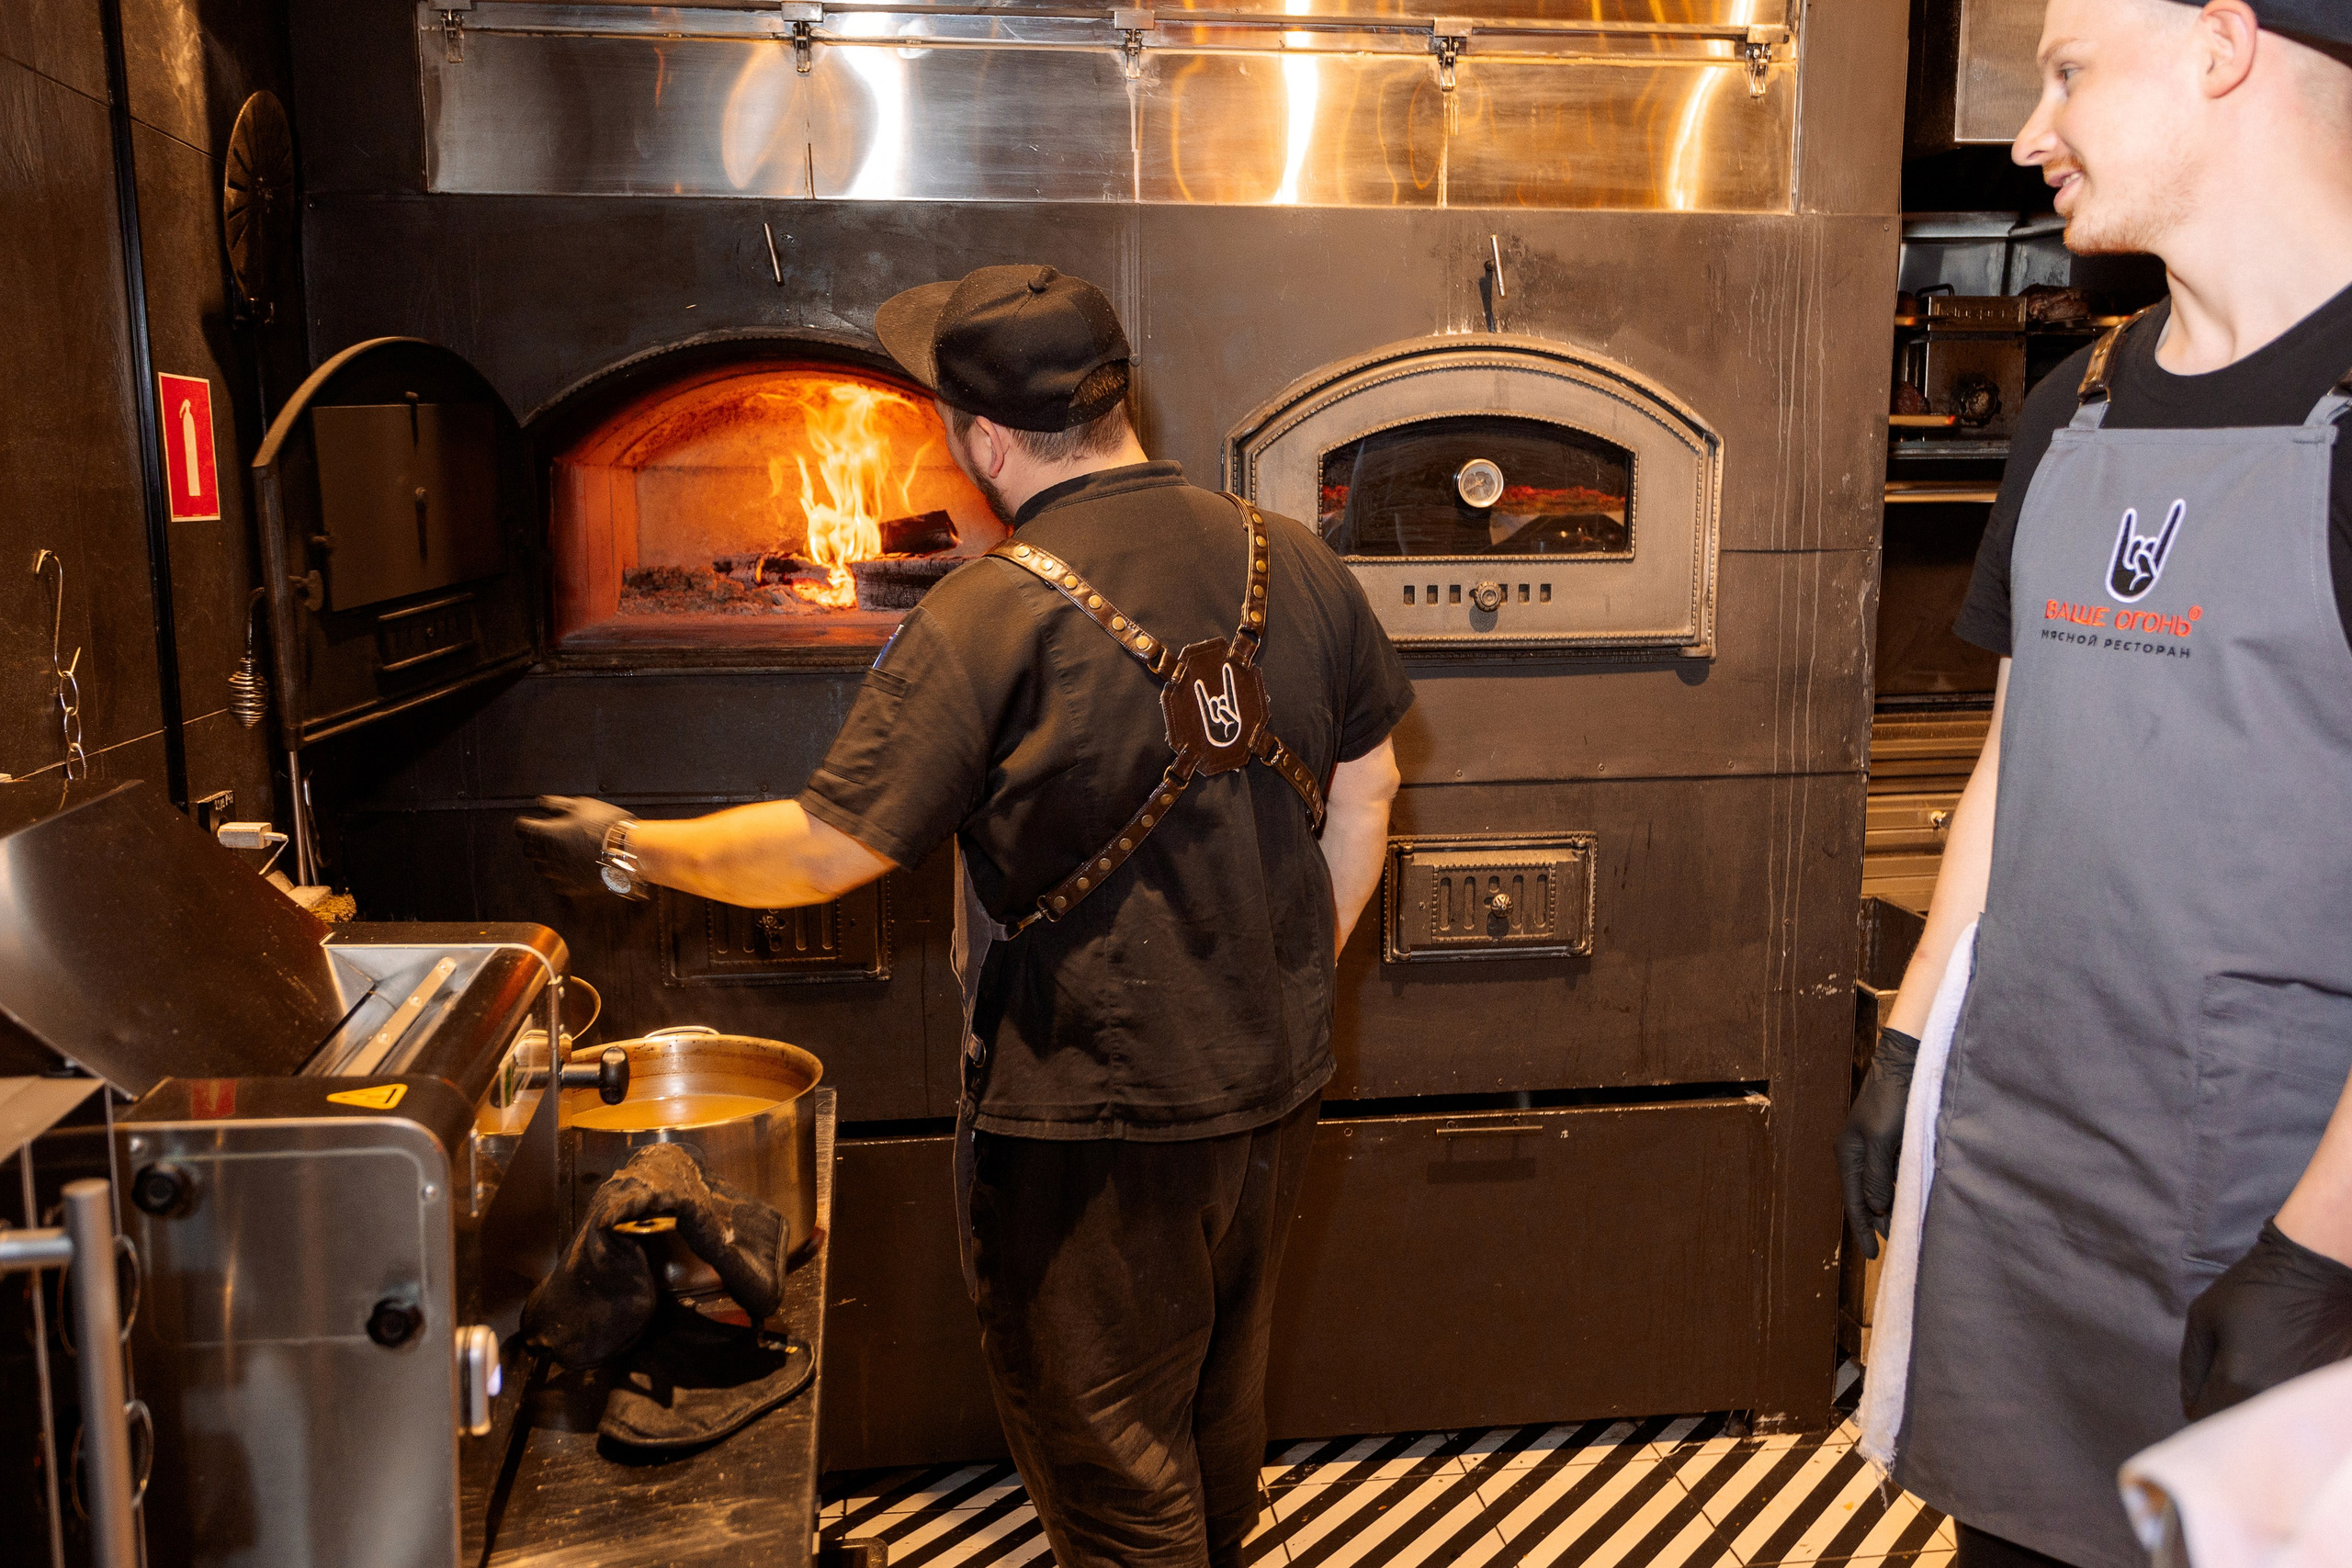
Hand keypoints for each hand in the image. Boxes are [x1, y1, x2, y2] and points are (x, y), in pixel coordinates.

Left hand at [515, 795, 633, 896]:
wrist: (628, 853)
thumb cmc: (605, 826)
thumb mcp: (581, 806)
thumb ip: (555, 804)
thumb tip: (541, 802)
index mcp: (545, 834)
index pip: (521, 828)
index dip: (526, 823)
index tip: (533, 821)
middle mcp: (546, 856)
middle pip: (528, 849)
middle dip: (534, 841)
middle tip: (550, 834)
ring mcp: (558, 874)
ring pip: (540, 867)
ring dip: (546, 858)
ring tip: (563, 850)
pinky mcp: (570, 887)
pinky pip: (556, 880)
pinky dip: (560, 873)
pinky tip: (573, 864)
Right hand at [1836, 1027, 1920, 1261]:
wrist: (1904, 1066)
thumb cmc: (1892, 1101)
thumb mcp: (1884, 1140)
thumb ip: (1878, 1175)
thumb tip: (1875, 1207)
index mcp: (1849, 1154)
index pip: (1855, 1202)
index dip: (1863, 1229)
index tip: (1872, 1255)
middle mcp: (1857, 1154)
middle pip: (1864, 1197)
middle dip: (1876, 1222)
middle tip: (1892, 1245)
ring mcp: (1872, 1147)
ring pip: (1878, 1186)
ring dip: (1887, 1207)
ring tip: (1901, 1229)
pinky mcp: (1889, 1141)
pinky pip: (1889, 1174)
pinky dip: (1896, 1190)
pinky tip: (1907, 1199)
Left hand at [2180, 1218, 2351, 1419]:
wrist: (2312, 1271)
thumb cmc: (2252, 1288)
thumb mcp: (2203, 1317)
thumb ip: (2191, 1364)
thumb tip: (2188, 1402)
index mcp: (2238, 1381)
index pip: (2204, 1417)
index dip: (2195, 1401)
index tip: (2200, 1382)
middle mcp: (2271, 1396)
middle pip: (2234, 1418)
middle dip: (2221, 1401)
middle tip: (2225, 1366)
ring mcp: (2299, 1393)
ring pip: (2261, 1411)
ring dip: (2249, 1395)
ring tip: (2252, 1358)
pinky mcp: (2317, 1384)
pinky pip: (2286, 1399)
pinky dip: (2275, 1386)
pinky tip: (2276, 1358)